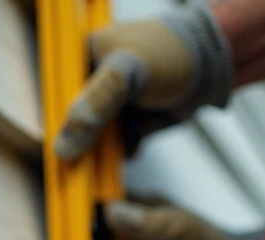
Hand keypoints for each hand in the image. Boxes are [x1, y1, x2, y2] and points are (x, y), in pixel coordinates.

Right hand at [55, 5, 232, 159]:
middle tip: (84, 162)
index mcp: (76, 59)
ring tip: (117, 149)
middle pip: (67, 123)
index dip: (53, 125)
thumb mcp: (127, 72)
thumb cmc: (171, 51)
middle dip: (79, 144)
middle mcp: (87, 82)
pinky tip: (133, 147)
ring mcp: (105, 105)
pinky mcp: (123, 122)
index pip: (51, 96)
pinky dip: (120, 153)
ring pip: (89, 140)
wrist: (212, 65)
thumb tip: (64, 145)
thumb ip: (95, 103)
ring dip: (100, 153)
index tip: (58, 153)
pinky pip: (111, 147)